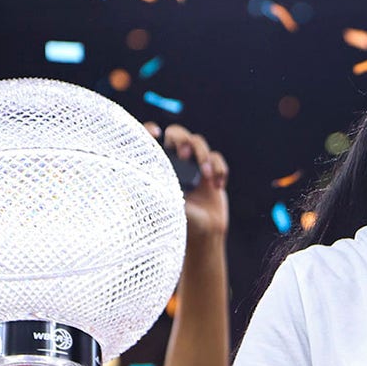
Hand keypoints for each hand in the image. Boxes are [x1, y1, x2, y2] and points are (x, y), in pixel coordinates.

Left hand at [144, 122, 228, 240]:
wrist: (203, 235)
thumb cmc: (178, 223)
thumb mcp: (163, 204)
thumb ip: (157, 188)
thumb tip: (147, 174)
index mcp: (158, 167)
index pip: (150, 140)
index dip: (149, 129)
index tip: (156, 133)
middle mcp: (175, 162)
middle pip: (176, 133)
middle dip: (181, 139)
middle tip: (184, 155)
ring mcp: (194, 166)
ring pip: (198, 141)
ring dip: (203, 154)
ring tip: (206, 175)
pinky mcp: (211, 172)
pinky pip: (218, 157)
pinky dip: (220, 169)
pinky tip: (217, 186)